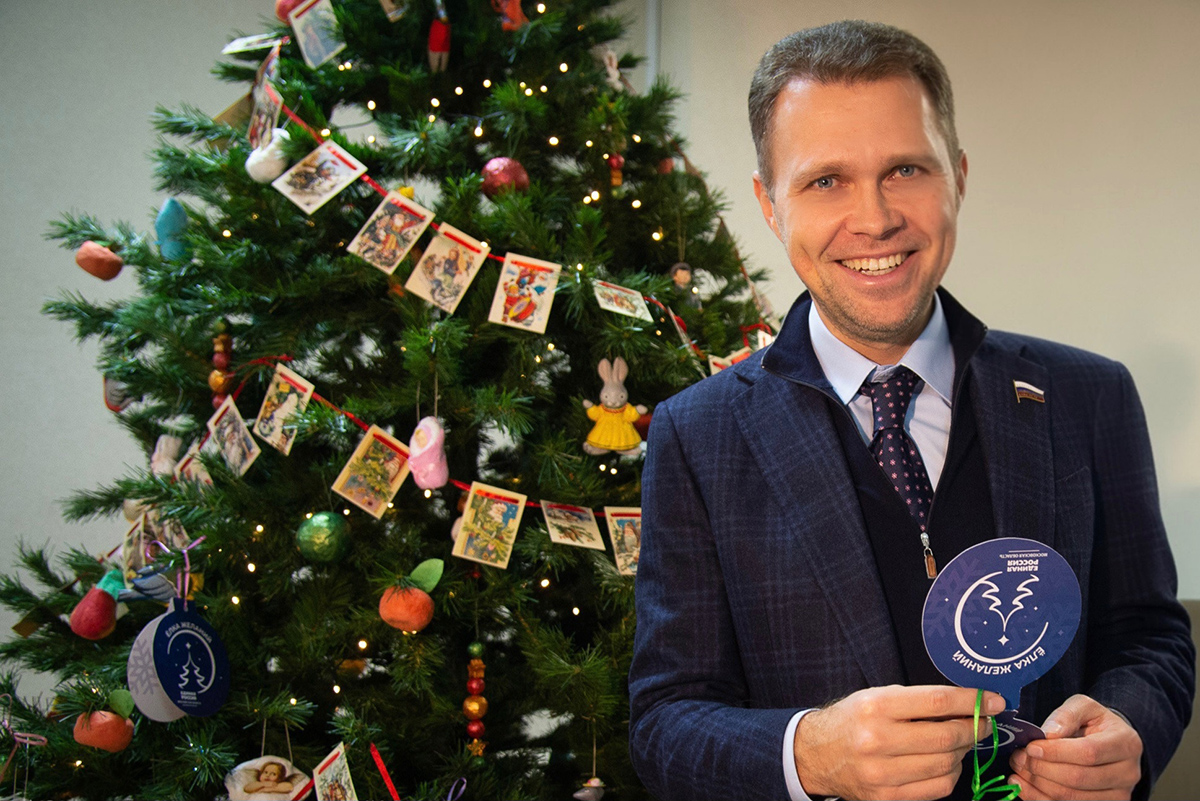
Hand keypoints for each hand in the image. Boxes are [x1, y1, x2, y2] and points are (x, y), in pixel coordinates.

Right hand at [794, 684, 1003, 799]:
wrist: (817, 754)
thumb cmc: (852, 720)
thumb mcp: (877, 697)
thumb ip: (918, 701)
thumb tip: (967, 704)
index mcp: (875, 707)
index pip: (937, 702)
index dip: (972, 702)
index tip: (993, 701)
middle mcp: (877, 740)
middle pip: (946, 738)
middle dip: (975, 729)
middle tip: (983, 723)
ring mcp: (882, 774)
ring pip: (946, 766)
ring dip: (964, 753)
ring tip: (961, 742)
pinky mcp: (886, 797)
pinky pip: (936, 789)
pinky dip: (951, 775)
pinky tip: (947, 763)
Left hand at [1007, 694, 1141, 799]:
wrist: (1112, 742)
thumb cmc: (1096, 723)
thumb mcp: (1084, 707)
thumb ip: (1066, 715)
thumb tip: (1048, 733)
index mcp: (1125, 743)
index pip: (1089, 752)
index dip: (1056, 752)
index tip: (1031, 747)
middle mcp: (1127, 773)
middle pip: (1079, 778)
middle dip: (1042, 769)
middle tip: (1018, 758)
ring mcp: (1118, 795)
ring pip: (1073, 797)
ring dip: (1038, 785)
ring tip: (1018, 770)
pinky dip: (1041, 799)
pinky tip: (1023, 787)